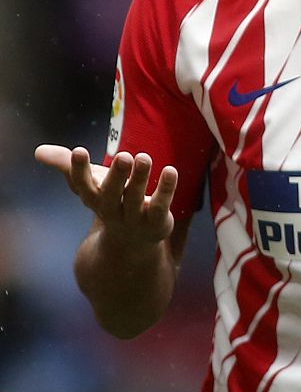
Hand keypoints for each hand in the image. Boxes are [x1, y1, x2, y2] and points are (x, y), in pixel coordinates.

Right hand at [34, 145, 176, 248]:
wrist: (132, 240)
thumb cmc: (110, 200)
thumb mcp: (90, 181)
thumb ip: (66, 165)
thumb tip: (38, 151)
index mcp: (93, 198)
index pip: (82, 184)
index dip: (78, 169)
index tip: (78, 150)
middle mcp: (111, 209)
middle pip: (111, 193)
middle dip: (117, 175)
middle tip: (124, 155)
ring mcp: (134, 218)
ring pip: (136, 198)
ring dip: (140, 179)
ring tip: (144, 157)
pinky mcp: (156, 222)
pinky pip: (160, 206)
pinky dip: (165, 189)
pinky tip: (170, 170)